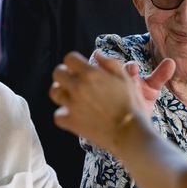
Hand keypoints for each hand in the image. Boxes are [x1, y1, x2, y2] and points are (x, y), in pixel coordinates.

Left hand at [50, 51, 173, 152]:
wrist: (129, 133)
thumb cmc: (132, 105)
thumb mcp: (126, 78)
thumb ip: (110, 62)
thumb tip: (97, 54)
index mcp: (91, 74)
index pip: (70, 58)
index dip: (75, 61)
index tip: (80, 67)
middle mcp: (78, 87)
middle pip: (58, 73)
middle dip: (65, 74)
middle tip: (75, 80)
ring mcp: (72, 105)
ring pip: (54, 93)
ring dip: (62, 92)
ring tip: (73, 96)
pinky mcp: (70, 121)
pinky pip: (58, 114)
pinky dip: (64, 113)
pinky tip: (74, 113)